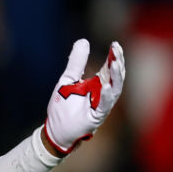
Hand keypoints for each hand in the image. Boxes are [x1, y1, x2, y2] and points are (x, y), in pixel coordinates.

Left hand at [44, 39, 125, 154]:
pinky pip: (104, 106)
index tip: (115, 44)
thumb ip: (76, 63)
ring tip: (115, 62)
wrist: (54, 130)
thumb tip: (83, 41)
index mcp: (98, 84)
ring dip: (115, 76)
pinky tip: (105, 86)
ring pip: (114, 89)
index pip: (110, 68)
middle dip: (117, 62)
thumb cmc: (62, 107)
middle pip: (116, 77)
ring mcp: (101, 106)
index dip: (114, 56)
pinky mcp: (96, 117)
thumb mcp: (67, 80)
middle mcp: (103, 94)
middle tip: (117, 49)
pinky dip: (106, 96)